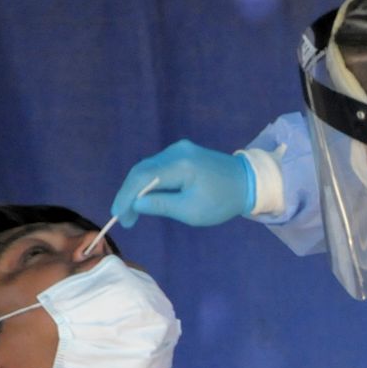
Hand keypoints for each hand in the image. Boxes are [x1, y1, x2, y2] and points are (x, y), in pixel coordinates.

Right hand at [111, 140, 253, 226]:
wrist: (248, 182)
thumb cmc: (222, 201)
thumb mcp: (192, 211)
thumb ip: (162, 205)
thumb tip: (136, 204)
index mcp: (181, 164)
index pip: (143, 177)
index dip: (126, 196)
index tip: (118, 216)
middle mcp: (177, 151)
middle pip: (142, 170)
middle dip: (129, 195)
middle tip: (124, 218)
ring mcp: (179, 149)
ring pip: (148, 168)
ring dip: (137, 189)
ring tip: (132, 212)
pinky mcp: (182, 152)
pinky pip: (158, 167)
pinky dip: (148, 183)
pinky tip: (146, 199)